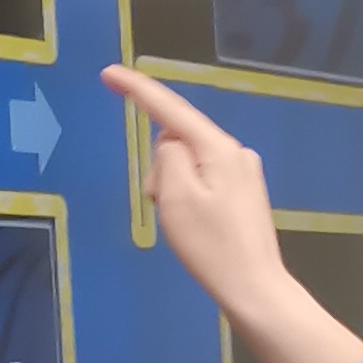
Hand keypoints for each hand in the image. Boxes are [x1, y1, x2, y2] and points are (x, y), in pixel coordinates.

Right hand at [102, 68, 362, 362]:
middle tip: (164, 208)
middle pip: (177, 140)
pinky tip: (196, 229)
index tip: (108, 74)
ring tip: (183, 225)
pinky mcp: (243, 193)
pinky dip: (187, 198)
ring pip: (187, 164)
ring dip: (172, 188)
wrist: (254, 289)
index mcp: (218, 148)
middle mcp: (234, 152)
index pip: (170, 109)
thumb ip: (167, 157)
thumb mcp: (176, 197)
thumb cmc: (211, 246)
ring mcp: (242, 172)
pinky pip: (201, 181)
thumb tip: (171, 143)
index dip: (137, 90)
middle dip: (159, 167)